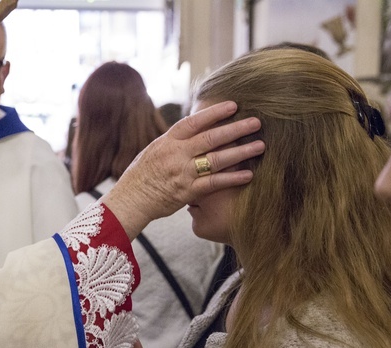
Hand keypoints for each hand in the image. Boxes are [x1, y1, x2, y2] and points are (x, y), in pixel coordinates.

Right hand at [101, 101, 264, 239]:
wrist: (131, 199)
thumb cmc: (142, 174)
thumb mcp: (155, 150)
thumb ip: (176, 140)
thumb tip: (196, 128)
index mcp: (168, 141)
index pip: (194, 122)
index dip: (214, 112)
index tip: (234, 105)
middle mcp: (176, 154)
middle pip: (211, 138)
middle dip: (236, 128)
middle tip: (256, 122)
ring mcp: (183, 173)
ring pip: (217, 159)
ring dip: (241, 152)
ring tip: (260, 145)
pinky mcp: (187, 192)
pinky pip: (214, 184)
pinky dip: (232, 178)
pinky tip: (248, 174)